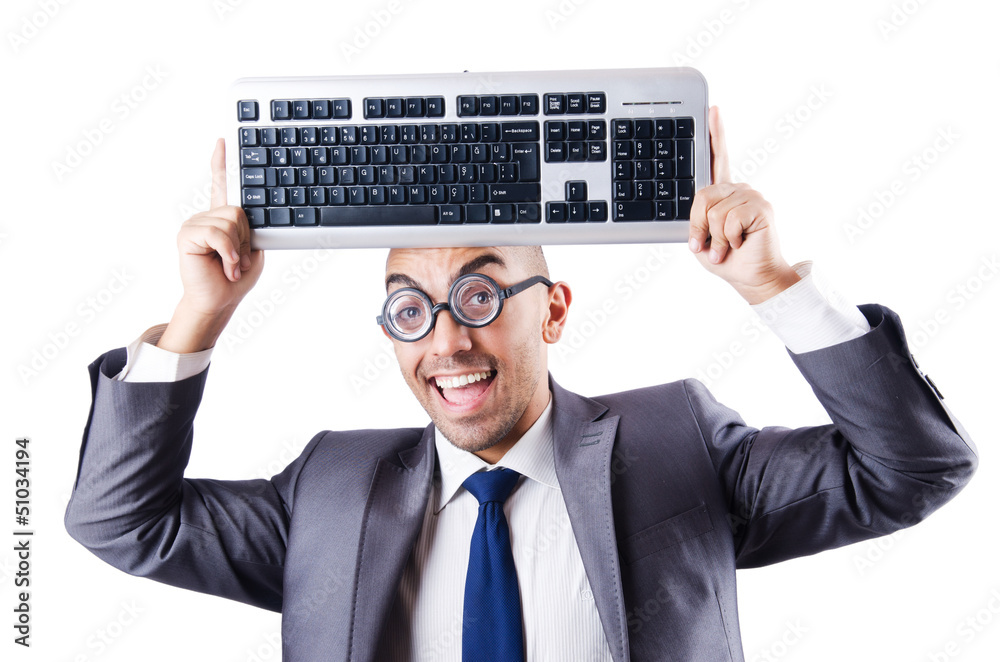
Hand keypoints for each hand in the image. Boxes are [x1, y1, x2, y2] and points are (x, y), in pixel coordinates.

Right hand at [157, 139, 263, 352]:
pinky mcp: (187, 235)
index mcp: (222, 218)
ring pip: (230, 221)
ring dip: (238, 249)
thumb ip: (251, 228)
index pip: (220, 185)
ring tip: (231, 265)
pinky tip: (225, 266)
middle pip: (237, 210)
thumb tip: (245, 214)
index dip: (220, 163)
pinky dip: (228, 253)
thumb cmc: (235, 277)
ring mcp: (195, 224)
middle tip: (239, 259)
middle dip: (246, 239)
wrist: (220, 300)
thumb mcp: (252, 249)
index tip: (221, 142)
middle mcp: (206, 217)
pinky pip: (217, 233)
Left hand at [688, 107, 799, 304]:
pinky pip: (729, 219)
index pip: (718, 160)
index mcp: (724, 193)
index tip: (713, 109)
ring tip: (728, 247)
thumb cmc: (727, 259)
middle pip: (702, 196)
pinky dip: (728, 239)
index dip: (716, 133)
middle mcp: (738, 189)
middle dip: (699, 226)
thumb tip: (694, 203)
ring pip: (714, 211)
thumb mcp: (702, 237)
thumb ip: (695, 217)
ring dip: (716, 238)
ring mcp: (751, 195)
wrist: (752, 278)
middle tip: (709, 244)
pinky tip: (739, 243)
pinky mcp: (760, 206)